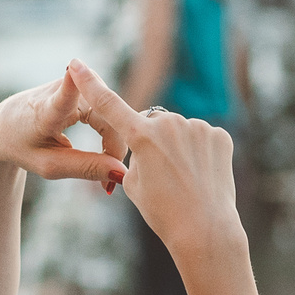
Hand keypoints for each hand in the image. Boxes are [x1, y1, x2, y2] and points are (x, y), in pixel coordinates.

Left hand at [0, 64, 130, 187]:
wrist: (5, 126)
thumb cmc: (23, 146)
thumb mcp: (49, 166)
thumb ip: (85, 169)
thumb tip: (121, 173)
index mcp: (44, 111)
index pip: (60, 96)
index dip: (70, 84)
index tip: (74, 66)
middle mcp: (60, 88)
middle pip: (105, 114)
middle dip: (116, 146)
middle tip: (110, 180)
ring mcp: (75, 82)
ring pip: (112, 112)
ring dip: (116, 140)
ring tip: (106, 166)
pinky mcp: (84, 83)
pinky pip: (109, 110)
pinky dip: (113, 133)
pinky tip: (107, 154)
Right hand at [66, 62, 242, 257]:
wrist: (205, 231)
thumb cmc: (163, 212)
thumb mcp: (134, 185)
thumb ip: (135, 155)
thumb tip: (145, 145)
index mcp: (142, 136)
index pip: (109, 104)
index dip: (90, 83)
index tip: (75, 63)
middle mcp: (170, 124)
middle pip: (152, 123)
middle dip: (151, 140)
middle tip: (161, 176)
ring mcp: (198, 128)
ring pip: (179, 132)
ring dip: (177, 148)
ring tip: (183, 180)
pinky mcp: (220, 135)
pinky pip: (202, 139)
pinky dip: (200, 154)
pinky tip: (202, 176)